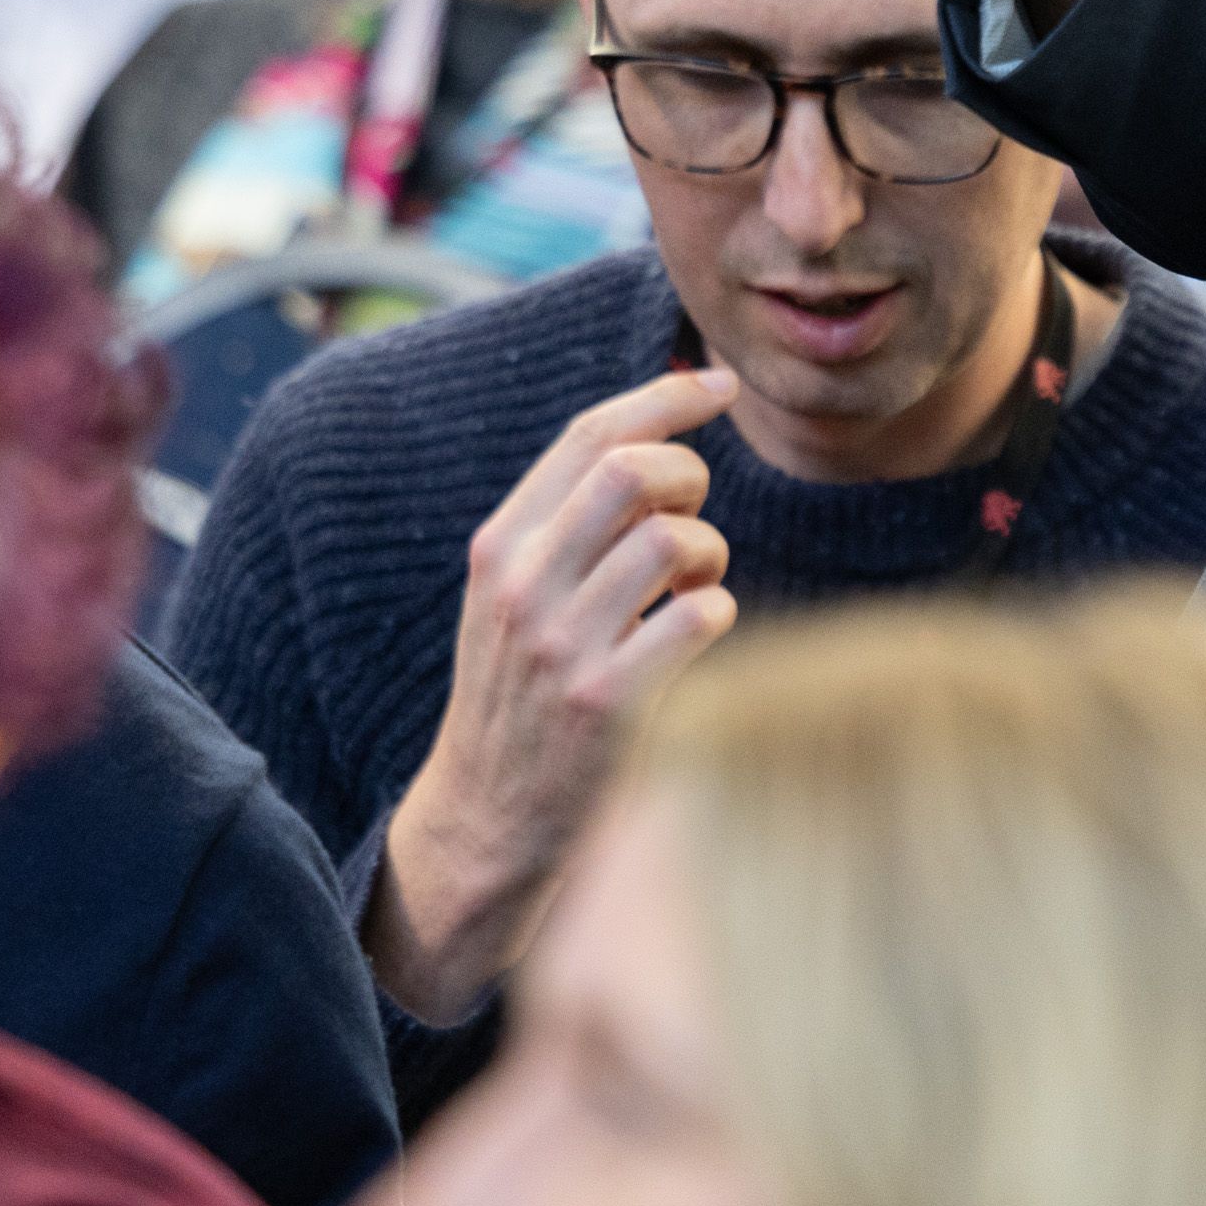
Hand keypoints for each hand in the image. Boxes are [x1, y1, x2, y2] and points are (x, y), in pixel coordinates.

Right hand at [371, 364, 738, 1020]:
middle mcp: (521, 585)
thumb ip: (566, 521)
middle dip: (691, 476)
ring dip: (711, 555)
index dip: (665, 396)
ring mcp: (560, 645)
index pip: (588, 436)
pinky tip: (698, 634)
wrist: (485, 821)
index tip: (720, 385)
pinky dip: (720, 614)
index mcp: (499, 547)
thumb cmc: (521, 695)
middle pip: (632, 470)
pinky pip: (701, 617)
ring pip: (675, 540)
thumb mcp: (514, 596)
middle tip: (693, 518)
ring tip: (693, 590)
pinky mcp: (604, 704)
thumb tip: (654, 432)